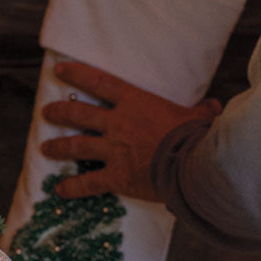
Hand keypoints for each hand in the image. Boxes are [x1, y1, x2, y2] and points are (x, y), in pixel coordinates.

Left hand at [40, 61, 221, 201]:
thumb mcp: (200, 117)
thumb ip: (202, 111)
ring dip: (58, 147)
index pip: (99, 83)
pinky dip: (73, 187)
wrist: (193, 165)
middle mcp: (117, 123)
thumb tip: (214, 106)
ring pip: (76, 146)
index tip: (60, 71)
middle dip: (59, 112)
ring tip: (46, 148)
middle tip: (47, 112)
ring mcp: (113, 150)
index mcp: (135, 102)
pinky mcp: (116, 177)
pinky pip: (88, 183)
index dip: (77, 75)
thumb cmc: (197, 136)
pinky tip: (60, 190)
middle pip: (79, 114)